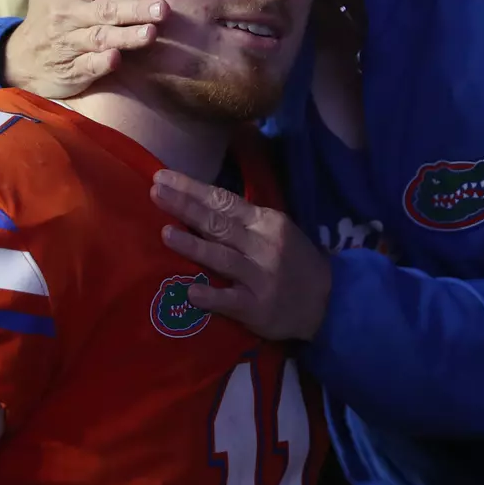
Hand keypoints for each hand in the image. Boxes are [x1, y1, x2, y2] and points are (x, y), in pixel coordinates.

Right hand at [4, 0, 168, 98]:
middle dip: (135, 9)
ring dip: (126, 36)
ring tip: (152, 33)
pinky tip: (118, 60)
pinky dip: (102, 63)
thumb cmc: (44, 8)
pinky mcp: (73, 70)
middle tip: (164, 7)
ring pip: (101, 38)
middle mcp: (66, 14)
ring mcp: (69, 43)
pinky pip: (88, 66)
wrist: (23, 57)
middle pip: (106, 10)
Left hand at [150, 169, 331, 341]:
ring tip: (166, 233)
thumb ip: (242, 220)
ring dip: (193, 246)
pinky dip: (210, 295)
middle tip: (155, 193)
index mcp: (266, 222)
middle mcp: (263, 245)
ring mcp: (261, 277)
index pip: (224, 200)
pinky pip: (231, 300)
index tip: (163, 177)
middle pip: (219, 223)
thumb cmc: (294, 261)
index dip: (192, 188)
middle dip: (185, 207)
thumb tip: (198, 203)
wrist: (327, 301)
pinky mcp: (258, 308)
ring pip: (222, 257)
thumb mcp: (276, 231)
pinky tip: (190, 291)